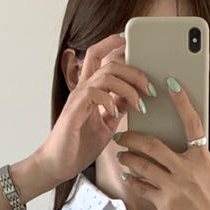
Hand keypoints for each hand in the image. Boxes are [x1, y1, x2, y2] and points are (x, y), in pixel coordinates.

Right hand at [34, 32, 152, 184]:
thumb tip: (132, 99)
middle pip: (108, 62)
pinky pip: (94, 93)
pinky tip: (116, 113)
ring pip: (105, 75)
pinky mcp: (74, 111)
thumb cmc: (79, 146)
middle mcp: (83, 89)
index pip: (98, 56)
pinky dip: (110, 100)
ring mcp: (78, 99)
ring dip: (128, 87)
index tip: (132, 45)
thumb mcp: (107, 125)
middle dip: (134, 71)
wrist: (59, 165)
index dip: (113, 44)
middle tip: (150, 88)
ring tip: (139, 104)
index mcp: (91, 91)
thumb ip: (117, 109)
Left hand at [113, 82, 209, 209]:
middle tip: (121, 135)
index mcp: (202, 158)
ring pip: (141, 165)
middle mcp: (188, 169)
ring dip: (127, 159)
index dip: (182, 102)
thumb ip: (191, 158)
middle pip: (152, 145)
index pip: (192, 123)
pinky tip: (129, 178)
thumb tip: (170, 144)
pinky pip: (141, 187)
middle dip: (132, 137)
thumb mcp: (208, 174)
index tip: (172, 83)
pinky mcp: (165, 204)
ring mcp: (175, 187)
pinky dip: (132, 181)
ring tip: (123, 156)